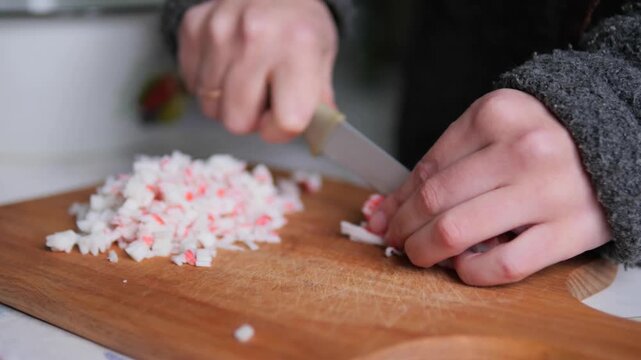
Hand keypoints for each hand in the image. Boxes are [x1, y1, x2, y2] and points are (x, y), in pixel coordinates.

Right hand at [179, 0, 336, 141]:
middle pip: (237, 122)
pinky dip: (209, 82)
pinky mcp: (194, 27)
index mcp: (298, 47)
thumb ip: (318, 103)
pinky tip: (228, 64)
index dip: (283, 129)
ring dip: (227, 101)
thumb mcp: (323, 59)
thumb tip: (317, 136)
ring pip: (210, 107)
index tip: (285, 117)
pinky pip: (192, 84)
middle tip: (262, 97)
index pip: (287, 121)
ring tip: (246, 76)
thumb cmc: (299, 23)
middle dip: (250, 119)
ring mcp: (219, 30)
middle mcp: (255, 37)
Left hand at [368, 89, 610, 285]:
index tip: (384, 216)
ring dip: (424, 250)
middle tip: (395, 239)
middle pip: (434, 201)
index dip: (397, 200)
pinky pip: (503, 265)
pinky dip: (471, 272)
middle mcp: (522, 149)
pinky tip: (463, 265)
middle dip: (403, 228)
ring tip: (418, 254)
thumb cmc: (542, 138)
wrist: (618, 141)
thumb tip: (385, 209)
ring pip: (458, 232)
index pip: (426, 169)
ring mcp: (548, 191)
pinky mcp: (571, 230)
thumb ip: (442, 164)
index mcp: (496, 115)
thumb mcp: (491, 131)